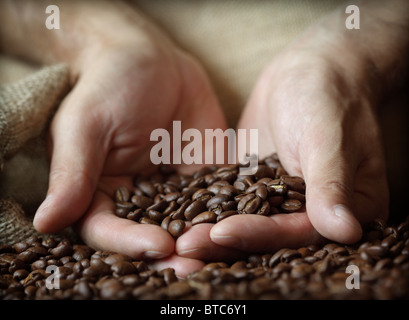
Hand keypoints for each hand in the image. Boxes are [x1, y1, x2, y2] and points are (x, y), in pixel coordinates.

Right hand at [23, 2, 227, 276]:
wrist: (148, 59)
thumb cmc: (107, 86)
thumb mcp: (85, 125)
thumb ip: (72, 173)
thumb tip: (44, 222)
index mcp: (99, 195)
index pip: (109, 230)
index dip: (131, 243)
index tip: (158, 246)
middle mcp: (137, 201)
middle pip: (153, 236)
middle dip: (175, 254)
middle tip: (197, 267)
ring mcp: (174, 191)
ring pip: (190, 223)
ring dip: (208, 240)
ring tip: (228, 251)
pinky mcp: (204, 176)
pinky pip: (219, 198)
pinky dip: (233, 211)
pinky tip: (252, 222)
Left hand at [176, 0, 408, 260]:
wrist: (309, 70)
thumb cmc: (328, 97)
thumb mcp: (328, 137)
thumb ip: (331, 183)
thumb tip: (345, 232)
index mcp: (343, 209)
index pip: (297, 232)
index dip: (259, 235)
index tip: (221, 233)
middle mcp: (311, 213)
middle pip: (266, 237)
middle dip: (226, 242)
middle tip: (184, 246)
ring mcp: (280, 201)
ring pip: (245, 224)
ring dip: (211, 232)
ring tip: (176, 237)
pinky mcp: (256, 185)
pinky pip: (232, 202)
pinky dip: (209, 210)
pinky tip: (178, 215)